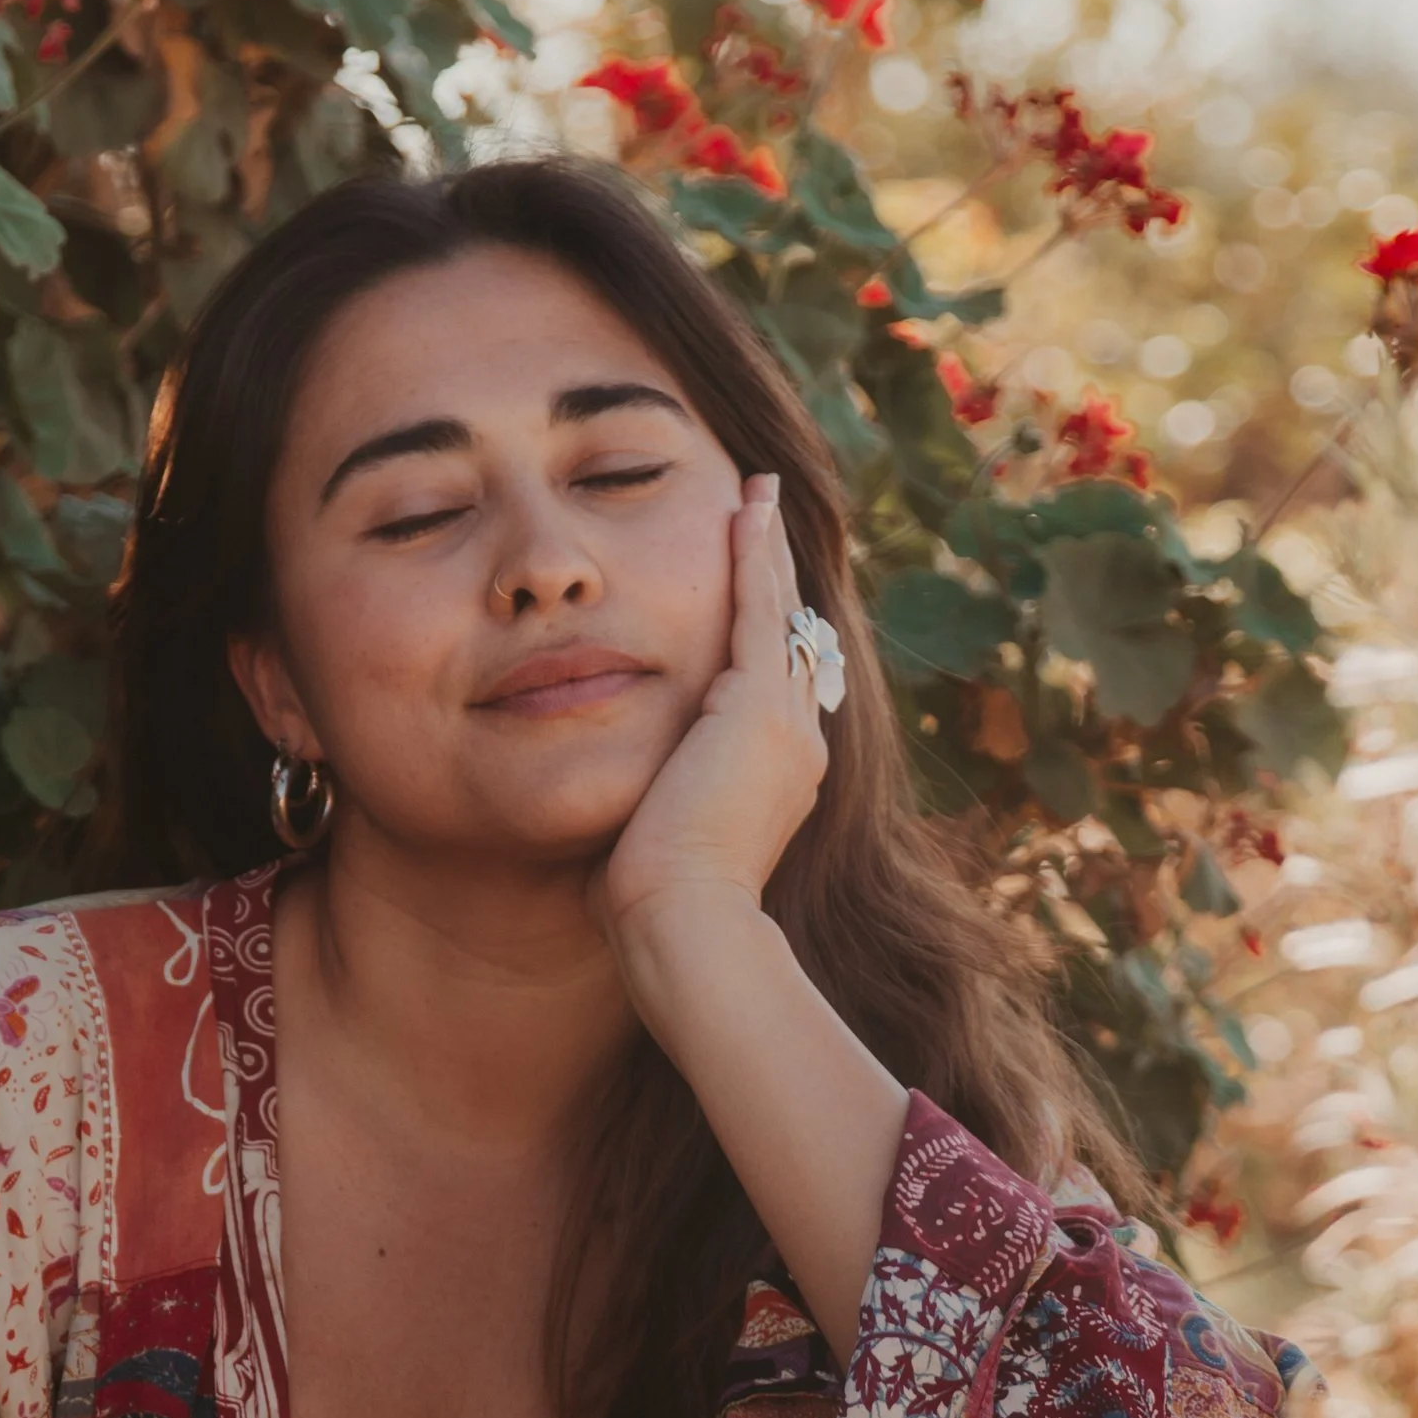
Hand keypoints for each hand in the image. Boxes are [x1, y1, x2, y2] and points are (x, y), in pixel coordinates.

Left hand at [596, 473, 828, 972]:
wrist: (687, 923)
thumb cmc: (660, 913)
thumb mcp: (658, 849)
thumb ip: (654, 813)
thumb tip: (620, 823)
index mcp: (778, 780)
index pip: (775, 692)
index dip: (766, 640)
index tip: (756, 603)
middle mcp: (798, 745)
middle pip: (792, 642)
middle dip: (777, 581)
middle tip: (766, 519)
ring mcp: (787, 723)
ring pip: (781, 615)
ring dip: (767, 551)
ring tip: (756, 493)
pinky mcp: (758, 705)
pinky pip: (759, 608)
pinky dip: (753, 553)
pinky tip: (744, 503)